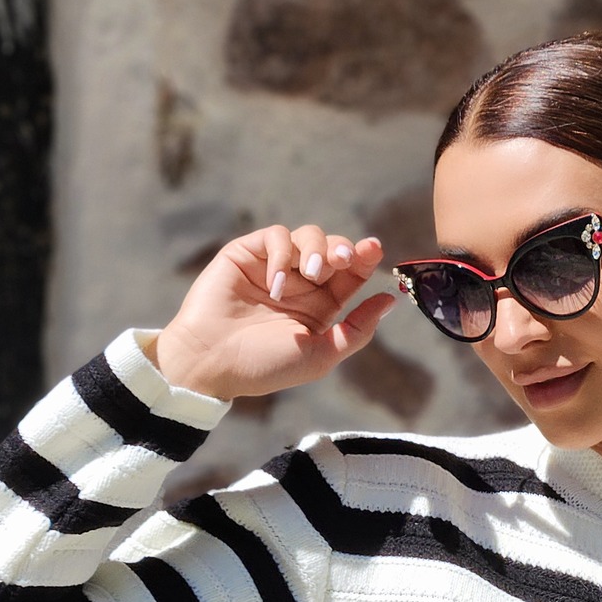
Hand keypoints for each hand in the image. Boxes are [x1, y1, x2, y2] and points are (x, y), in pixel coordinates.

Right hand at [152, 224, 396, 401]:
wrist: (212, 361)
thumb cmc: (264, 366)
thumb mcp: (320, 355)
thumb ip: (357, 329)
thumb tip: (389, 300)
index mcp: (320, 308)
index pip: (351, 274)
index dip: (365, 258)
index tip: (374, 250)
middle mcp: (300, 285)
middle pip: (333, 249)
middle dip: (343, 250)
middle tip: (342, 260)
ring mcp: (274, 267)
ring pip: (308, 236)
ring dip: (316, 250)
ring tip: (311, 274)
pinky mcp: (247, 254)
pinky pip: (276, 236)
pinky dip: (282, 253)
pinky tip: (276, 283)